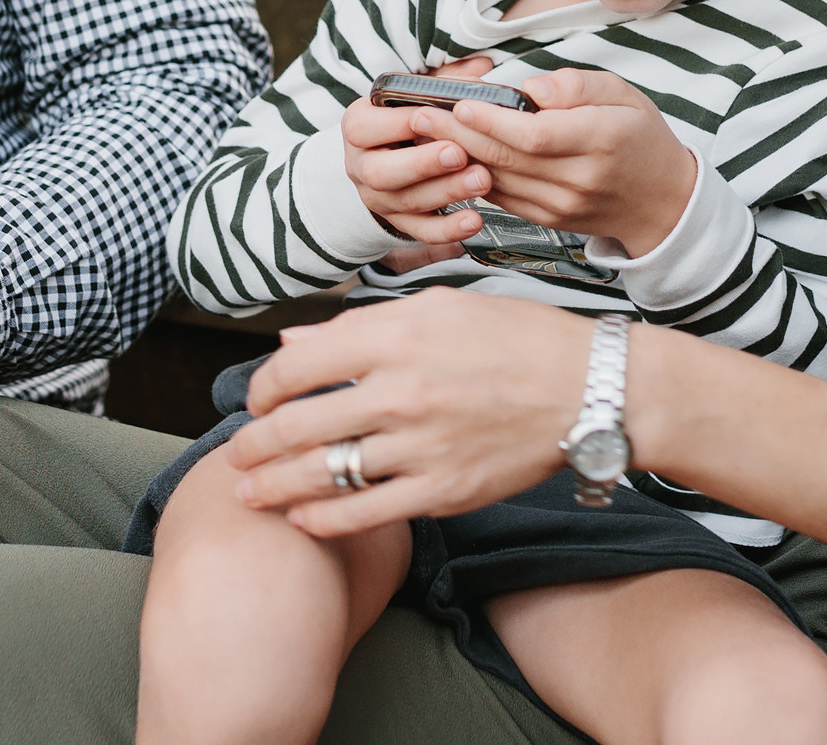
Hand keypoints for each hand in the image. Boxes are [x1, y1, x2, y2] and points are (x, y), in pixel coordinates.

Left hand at [220, 287, 590, 536]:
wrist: (589, 389)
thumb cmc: (514, 338)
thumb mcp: (437, 308)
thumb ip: (359, 328)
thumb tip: (292, 343)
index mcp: (395, 335)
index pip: (297, 365)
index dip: (264, 386)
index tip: (257, 398)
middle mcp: (401, 390)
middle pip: (298, 424)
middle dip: (254, 445)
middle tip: (236, 455)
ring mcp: (421, 446)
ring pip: (323, 473)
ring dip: (274, 486)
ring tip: (250, 494)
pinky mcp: (443, 491)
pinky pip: (366, 512)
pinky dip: (324, 518)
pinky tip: (303, 517)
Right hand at [343, 56, 500, 245]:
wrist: (386, 159)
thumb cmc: (407, 120)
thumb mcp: (415, 95)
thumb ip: (443, 80)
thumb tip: (482, 65)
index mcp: (358, 127)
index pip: (365, 127)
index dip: (397, 124)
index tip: (430, 116)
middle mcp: (361, 165)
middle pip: (381, 171)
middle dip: (422, 164)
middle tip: (458, 153)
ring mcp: (377, 198)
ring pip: (405, 203)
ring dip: (446, 193)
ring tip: (483, 180)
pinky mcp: (398, 223)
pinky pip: (420, 233)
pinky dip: (447, 231)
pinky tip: (474, 221)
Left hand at [436, 68, 697, 253]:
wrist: (660, 201)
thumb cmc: (638, 136)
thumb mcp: (623, 94)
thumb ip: (577, 85)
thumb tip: (531, 90)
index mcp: (601, 140)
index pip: (536, 135)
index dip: (493, 121)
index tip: (460, 103)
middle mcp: (578, 178)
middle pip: (507, 158)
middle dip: (457, 135)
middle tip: (418, 113)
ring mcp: (561, 205)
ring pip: (497, 181)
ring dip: (454, 157)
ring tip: (421, 132)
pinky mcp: (547, 220)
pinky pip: (501, 197)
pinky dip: (471, 176)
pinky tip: (447, 156)